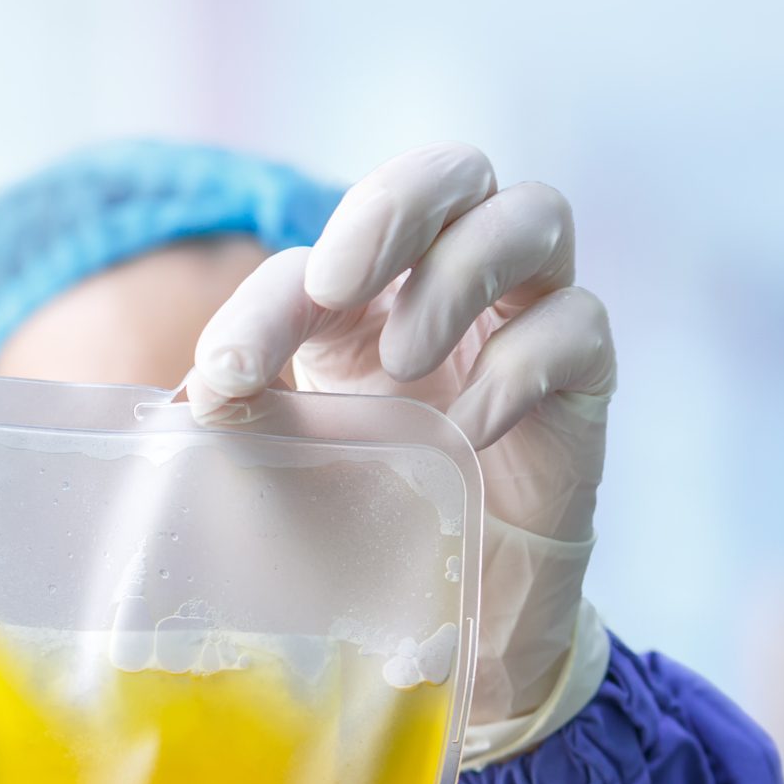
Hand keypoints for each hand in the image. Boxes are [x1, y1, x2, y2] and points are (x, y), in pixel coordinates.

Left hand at [187, 142, 614, 724]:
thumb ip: (253, 409)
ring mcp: (533, 318)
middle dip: (393, 208)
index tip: (224, 374)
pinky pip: (577, 325)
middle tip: (335, 287)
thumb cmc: (384, 516)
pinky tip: (467, 434)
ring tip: (403, 362)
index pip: (327, 253)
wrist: (470, 614)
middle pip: (457, 169)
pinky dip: (519, 366)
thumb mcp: (302, 455)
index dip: (270, 301)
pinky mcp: (587, 380)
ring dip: (459, 273)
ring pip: (537, 216)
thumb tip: (196, 394)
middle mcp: (464, 279)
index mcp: (381, 287)